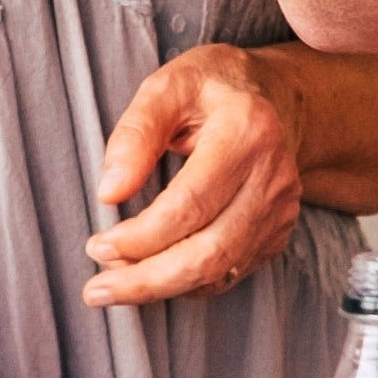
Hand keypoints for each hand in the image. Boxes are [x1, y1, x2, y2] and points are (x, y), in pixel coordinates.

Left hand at [84, 43, 311, 305]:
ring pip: (220, 270)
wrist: (273, 95)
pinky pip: (229, 272)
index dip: (140, 237)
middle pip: (210, 251)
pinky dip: (186, 283)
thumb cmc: (209, 88)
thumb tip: (109, 192)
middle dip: (147, 280)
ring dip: (161, 287)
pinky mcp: (277, 230)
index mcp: (246, 131)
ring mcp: (280, 207)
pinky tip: (152, 274)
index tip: (98, 245)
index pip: (190, 204)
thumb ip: (135, 133)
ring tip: (115, 284)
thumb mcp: (166, 87)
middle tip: (97, 289)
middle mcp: (272, 176)